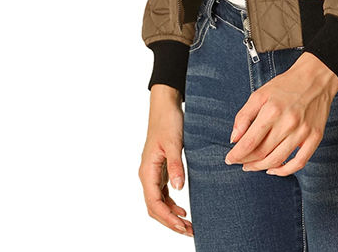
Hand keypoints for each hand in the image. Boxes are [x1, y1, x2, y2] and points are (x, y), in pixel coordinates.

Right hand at [138, 85, 192, 236]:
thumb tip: (178, 188)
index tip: (183, 226)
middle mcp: (147, 174)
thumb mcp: (174, 143)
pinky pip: (162, 193)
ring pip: (158, 202)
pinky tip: (182, 209)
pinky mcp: (160, 168)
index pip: (154, 203)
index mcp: (147, 171)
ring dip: (171, 215)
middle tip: (189, 231)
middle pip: (155, 207)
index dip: (168, 218)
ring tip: (188, 225)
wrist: (165, 105)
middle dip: (170, 222)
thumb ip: (176, 166)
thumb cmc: (168, 121)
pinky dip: (171, 204)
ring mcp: (153, 172)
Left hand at [224, 52, 337, 174]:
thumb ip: (244, 116)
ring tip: (253, 165)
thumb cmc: (286, 85)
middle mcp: (288, 123)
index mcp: (272, 111)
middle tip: (240, 162)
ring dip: (261, 167)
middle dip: (246, 161)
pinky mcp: (315, 137)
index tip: (229, 159)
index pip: (249, 142)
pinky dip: (285, 171)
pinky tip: (274, 169)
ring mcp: (303, 132)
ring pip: (278, 160)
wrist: (316, 77)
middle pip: (262, 153)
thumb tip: (234, 139)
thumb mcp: (260, 94)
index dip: (236, 154)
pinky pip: (299, 162)